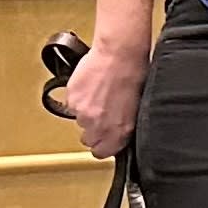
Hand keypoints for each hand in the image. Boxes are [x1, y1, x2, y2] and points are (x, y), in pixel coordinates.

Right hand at [62, 40, 146, 160]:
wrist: (119, 54)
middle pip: (87, 139)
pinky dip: (79, 98)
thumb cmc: (133, 74)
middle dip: (93, 129)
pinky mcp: (72, 99)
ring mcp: (83, 113)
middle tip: (101, 113)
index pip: (101, 153)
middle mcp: (100, 126)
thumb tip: (116, 133)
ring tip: (98, 95)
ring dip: (86, 112)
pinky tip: (90, 87)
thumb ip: (123, 126)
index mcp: (119, 131)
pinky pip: (72, 104)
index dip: (102, 145)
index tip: (103, 139)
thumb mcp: (136, 108)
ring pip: (79, 120)